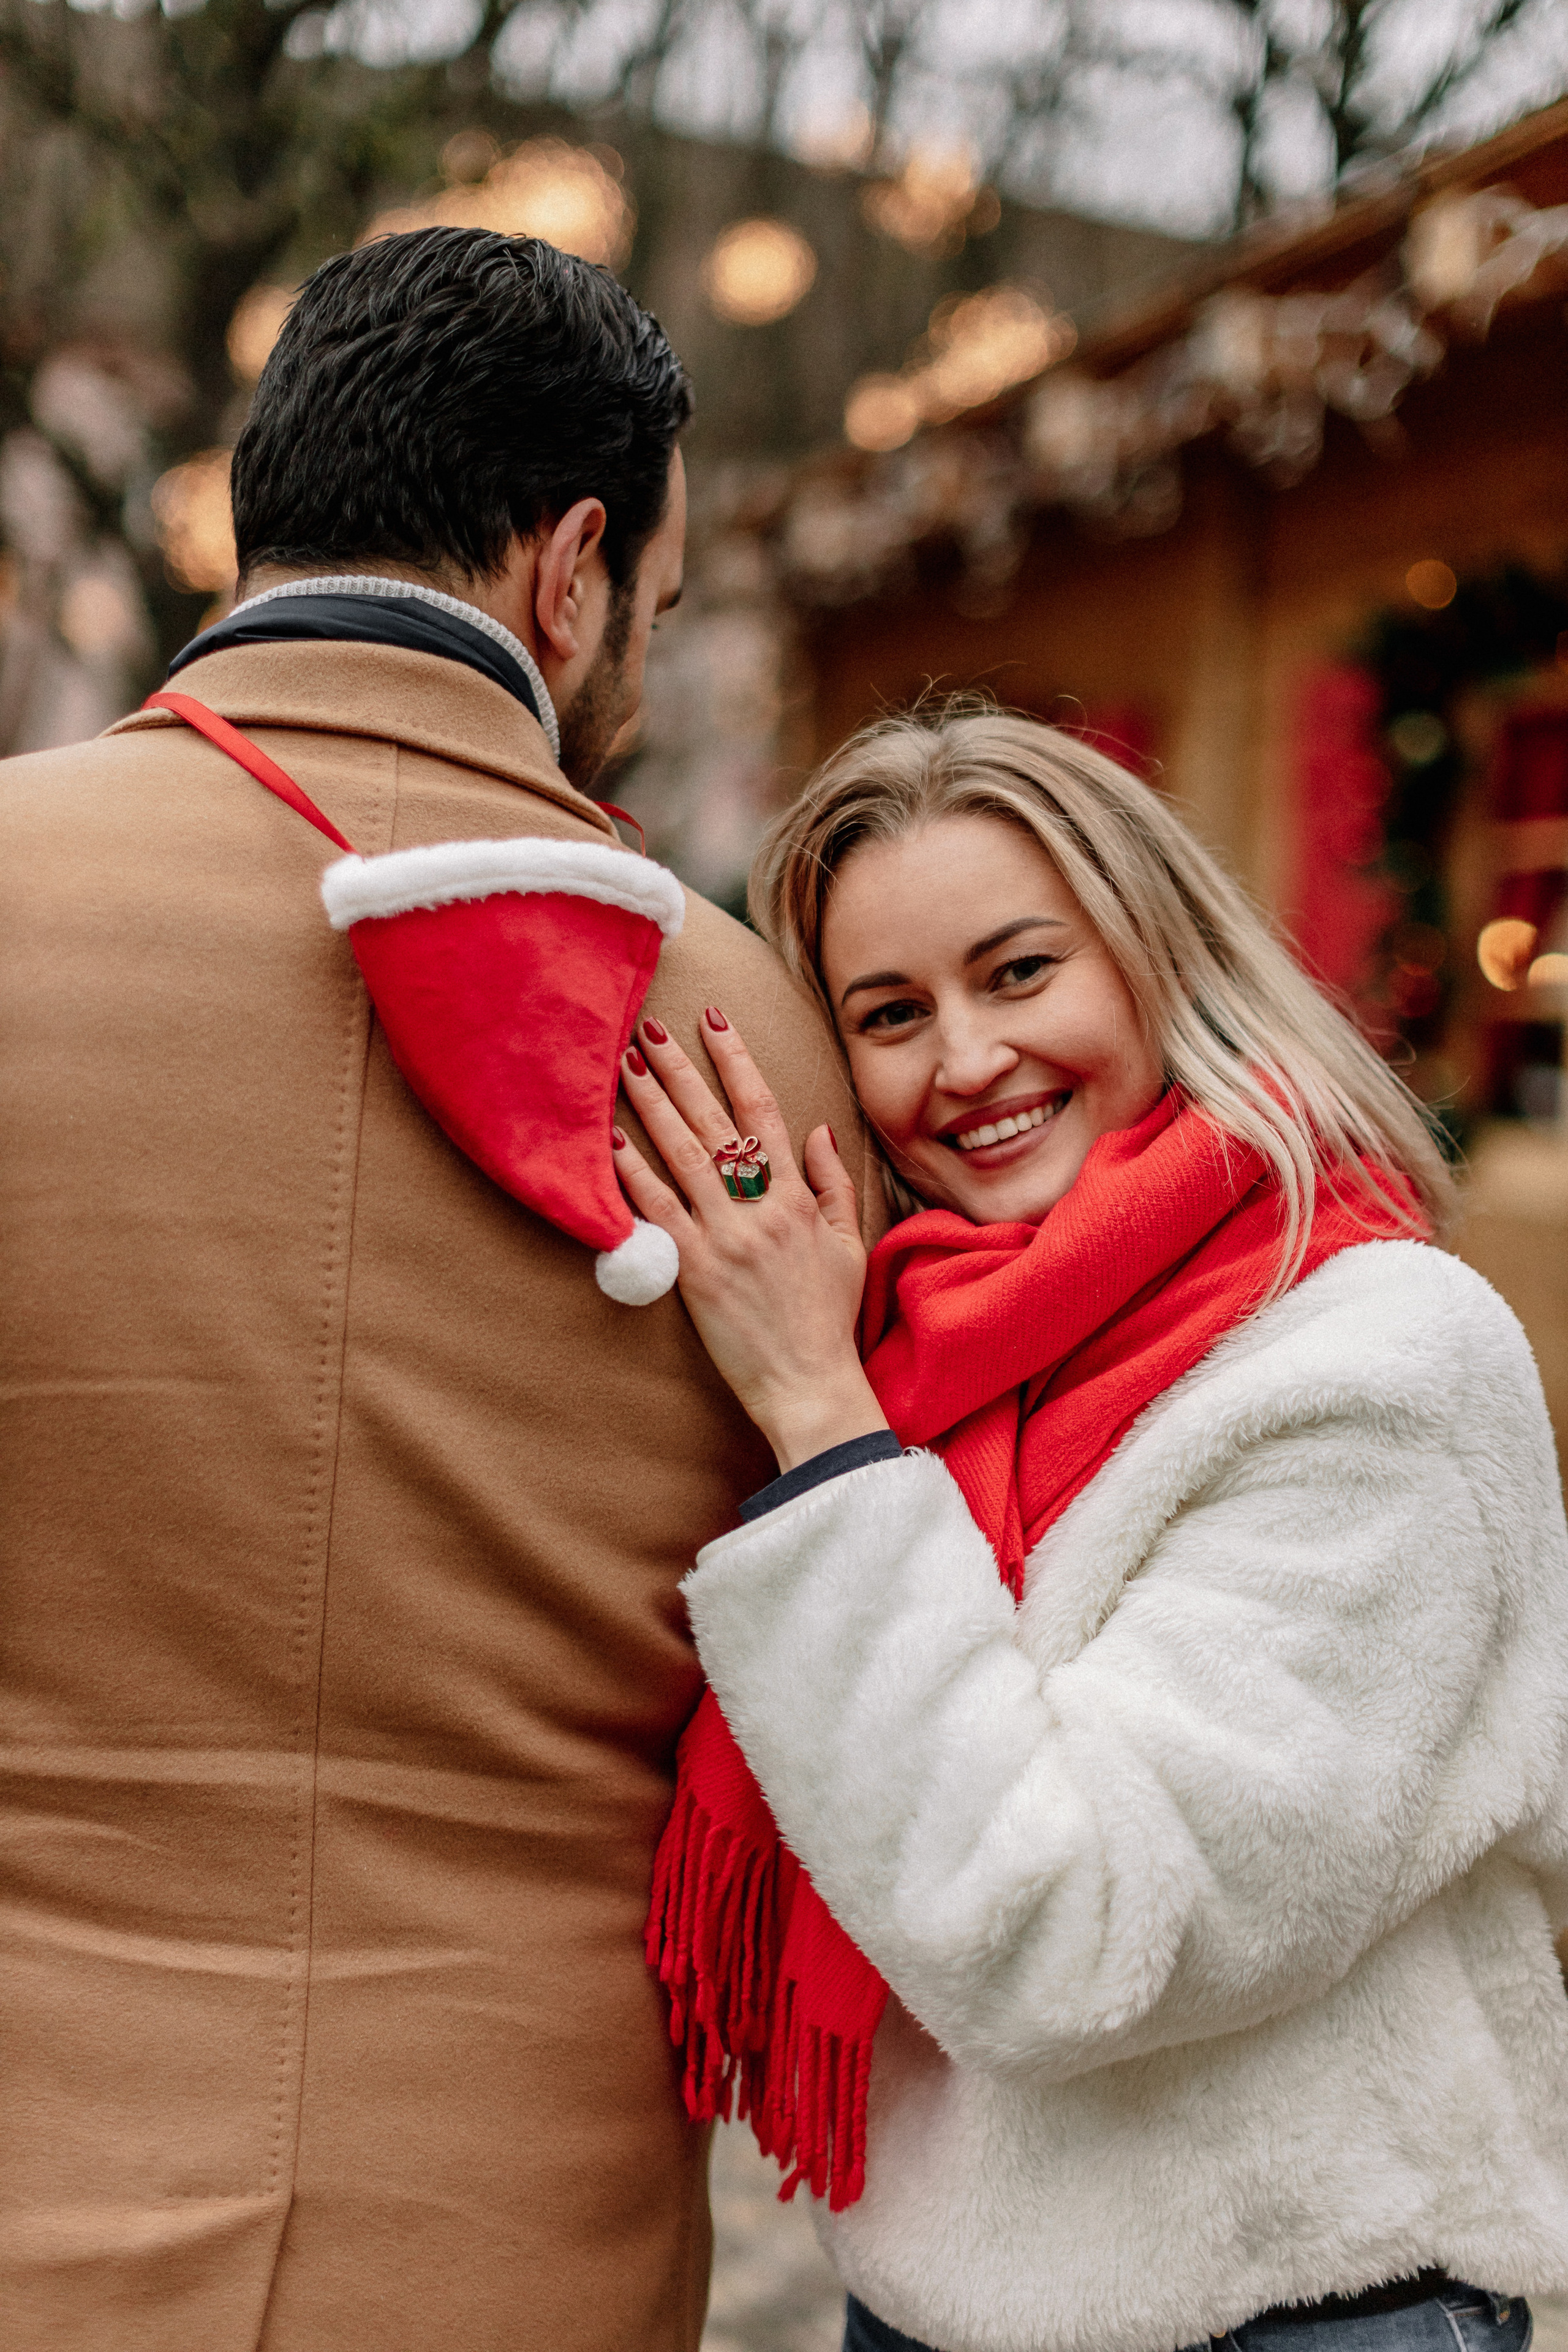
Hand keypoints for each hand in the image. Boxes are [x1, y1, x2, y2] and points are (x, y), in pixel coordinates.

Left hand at [613, 1008, 889, 1472]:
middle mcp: (760, 1209)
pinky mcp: (695, 1272)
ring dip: (651, 1106)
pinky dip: (632, 1174)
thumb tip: (816, 1130)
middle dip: (681, 1070)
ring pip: (683, 1157)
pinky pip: (657, 1212)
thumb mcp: (848, 1245)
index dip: (736, 1061)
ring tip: (623, 1066)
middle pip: (715, 1123)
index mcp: (797, 1198)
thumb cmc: (829, 1320)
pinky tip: (609, 1141)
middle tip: (649, 1029)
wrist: (810, 1384)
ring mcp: (726, 1238)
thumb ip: (833, 1185)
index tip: (714, 1022)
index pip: (763, 1111)